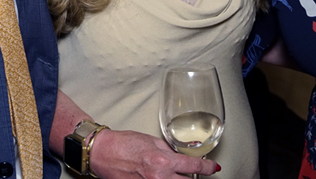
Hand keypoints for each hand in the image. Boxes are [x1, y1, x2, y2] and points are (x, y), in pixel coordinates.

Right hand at [88, 129, 219, 178]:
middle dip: (194, 178)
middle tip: (195, 173)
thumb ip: (168, 150)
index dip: (207, 168)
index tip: (213, 168)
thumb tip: (180, 156)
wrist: (103, 153)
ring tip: (178, 176)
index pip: (194, 166)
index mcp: (163, 161)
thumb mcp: (151, 140)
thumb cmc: (123, 144)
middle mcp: (159, 178)